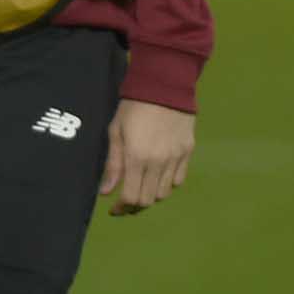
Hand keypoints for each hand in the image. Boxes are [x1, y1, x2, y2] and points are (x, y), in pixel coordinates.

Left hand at [99, 99, 194, 216]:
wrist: (165, 84)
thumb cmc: (133, 106)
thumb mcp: (116, 131)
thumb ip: (112, 164)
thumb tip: (106, 192)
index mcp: (137, 158)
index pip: (131, 198)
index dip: (121, 208)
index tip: (113, 208)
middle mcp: (158, 163)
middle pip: (148, 200)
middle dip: (134, 206)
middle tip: (126, 201)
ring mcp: (175, 158)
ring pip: (164, 193)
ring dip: (151, 195)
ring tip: (142, 186)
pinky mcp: (187, 151)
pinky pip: (179, 179)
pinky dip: (168, 183)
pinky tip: (159, 174)